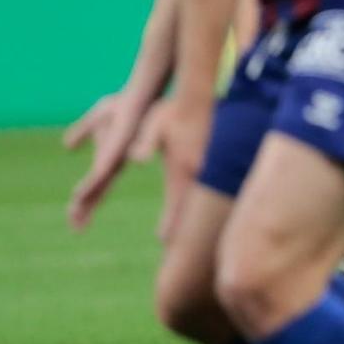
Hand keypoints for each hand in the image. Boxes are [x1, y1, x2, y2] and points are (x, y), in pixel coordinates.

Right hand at [65, 88, 161, 230]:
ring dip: (86, 200)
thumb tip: (67, 147)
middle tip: (75, 228)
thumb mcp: (95, 121)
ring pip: (98, 185)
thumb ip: (82, 133)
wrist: (139, 96)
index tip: (74, 219)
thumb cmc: (123, 107)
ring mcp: (116, 158)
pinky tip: (83, 192)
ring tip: (76, 214)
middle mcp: (114, 163)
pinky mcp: (117, 150)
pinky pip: (102, 169)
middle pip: (96, 192)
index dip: (84, 203)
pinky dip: (92, 182)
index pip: (94, 187)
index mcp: (109, 160)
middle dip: (85, 210)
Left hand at [131, 96, 213, 243]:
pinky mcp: (208, 162)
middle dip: (180, 225)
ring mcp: (206, 168)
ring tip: (180, 231)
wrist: (199, 98)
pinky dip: (194, 201)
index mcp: (182, 168)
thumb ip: (146, 142)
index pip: (177, 202)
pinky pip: (201, 188)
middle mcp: (197, 172)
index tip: (163, 240)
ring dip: (188, 214)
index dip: (171, 223)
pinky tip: (190, 205)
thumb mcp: (154, 126)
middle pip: (189, 206)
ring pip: (196, 198)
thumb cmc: (173, 112)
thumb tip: (135, 157)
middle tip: (172, 245)